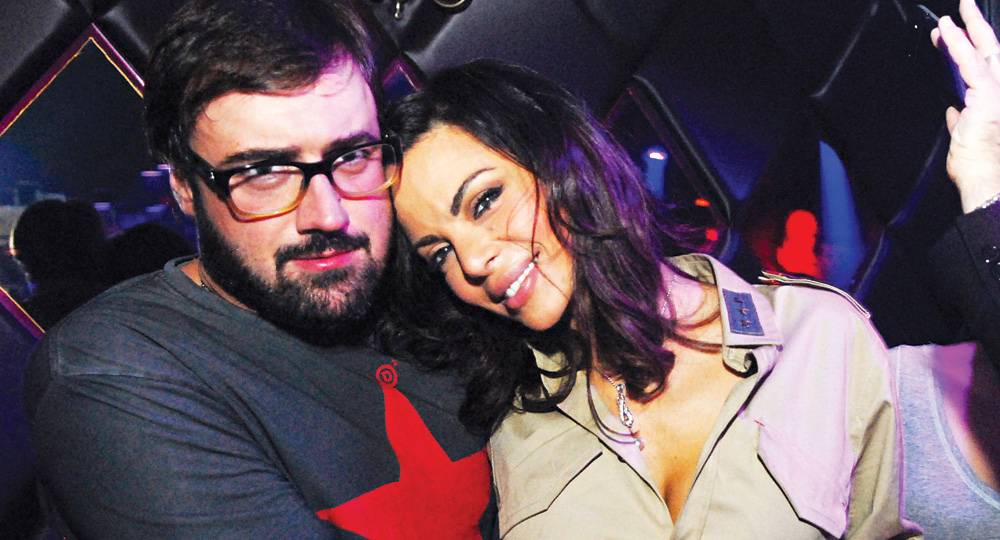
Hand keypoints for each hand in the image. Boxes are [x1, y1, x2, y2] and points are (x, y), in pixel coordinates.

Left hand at [932, 0, 999, 212]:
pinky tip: (945, 32)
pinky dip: (957, 45)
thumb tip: (954, 112)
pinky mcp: (989, 93)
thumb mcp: (965, 135)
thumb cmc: (978, 163)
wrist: (986, 178)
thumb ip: (962, 119)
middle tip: (964, 6)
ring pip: (983, 50)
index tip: (950, 36)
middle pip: (992, 49)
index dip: (968, 47)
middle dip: (977, 26)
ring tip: (948, 17)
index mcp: (997, 99)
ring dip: (964, 29)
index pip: (985, 65)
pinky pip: (969, 62)